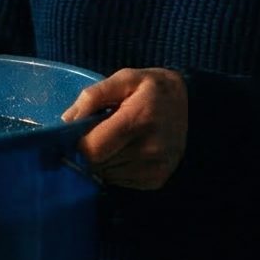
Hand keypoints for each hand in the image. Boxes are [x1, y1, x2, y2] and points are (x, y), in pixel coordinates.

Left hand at [64, 68, 188, 189]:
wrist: (193, 106)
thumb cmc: (152, 89)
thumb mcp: (124, 78)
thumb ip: (93, 95)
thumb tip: (67, 121)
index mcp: (138, 120)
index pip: (93, 149)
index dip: (79, 142)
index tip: (81, 131)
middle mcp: (149, 149)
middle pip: (97, 164)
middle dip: (91, 150)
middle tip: (100, 133)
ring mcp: (155, 167)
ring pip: (107, 175)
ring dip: (104, 160)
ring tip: (117, 140)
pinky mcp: (157, 180)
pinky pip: (121, 182)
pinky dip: (116, 169)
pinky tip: (127, 151)